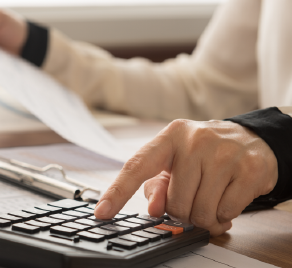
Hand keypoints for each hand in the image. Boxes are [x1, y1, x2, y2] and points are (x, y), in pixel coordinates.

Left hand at [94, 119, 277, 235]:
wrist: (252, 139)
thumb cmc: (204, 154)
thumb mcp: (175, 163)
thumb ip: (157, 185)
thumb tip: (154, 209)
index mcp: (169, 137)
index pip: (136, 167)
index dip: (117, 193)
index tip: (101, 212)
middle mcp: (195, 140)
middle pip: (175, 202)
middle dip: (183, 210)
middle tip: (193, 197)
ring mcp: (224, 153)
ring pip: (201, 211)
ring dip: (205, 216)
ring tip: (211, 198)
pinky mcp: (250, 169)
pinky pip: (226, 212)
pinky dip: (224, 216)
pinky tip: (227, 199)